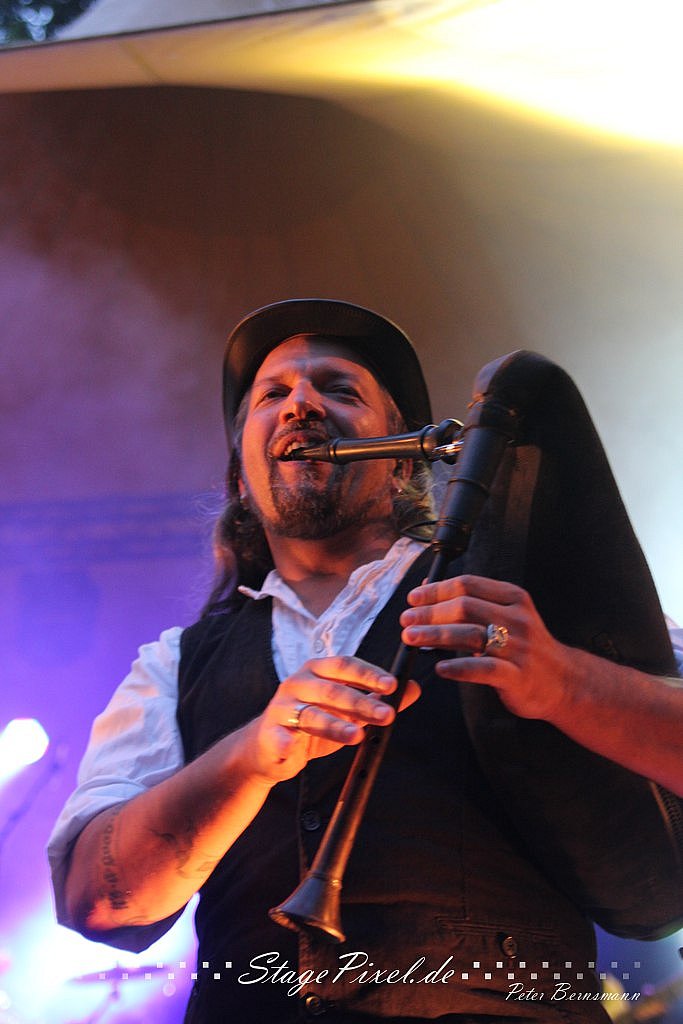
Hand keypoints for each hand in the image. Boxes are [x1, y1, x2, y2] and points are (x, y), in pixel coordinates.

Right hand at [244, 656, 420, 783]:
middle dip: (361, 703)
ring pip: (310, 714)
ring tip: (357, 736)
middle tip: (387, 715)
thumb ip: (378, 699)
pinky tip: (293, 748)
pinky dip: (285, 741)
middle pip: (331, 689)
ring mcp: (282, 707)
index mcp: (317, 671)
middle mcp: (298, 683)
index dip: (368, 674)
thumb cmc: (312, 723)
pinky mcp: (270, 733)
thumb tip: (413, 688)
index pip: (344, 665)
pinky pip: (279, 736)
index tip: (392, 685)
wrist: (270, 748)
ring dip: (334, 725)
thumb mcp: (347, 711)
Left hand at [400, 574, 570, 720]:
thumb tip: (427, 593)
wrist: (563, 681)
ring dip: (435, 635)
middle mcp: (517, 618)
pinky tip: (440, 668)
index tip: (413, 597)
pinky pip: (483, 668)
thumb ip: (471, 604)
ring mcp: (518, 647)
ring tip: (411, 639)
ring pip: (470, 634)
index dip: (436, 589)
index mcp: (513, 598)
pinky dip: (459, 667)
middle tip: (406, 620)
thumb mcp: (506, 616)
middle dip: (429, 612)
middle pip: (464, 606)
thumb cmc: (524, 647)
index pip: (468, 585)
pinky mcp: (517, 675)